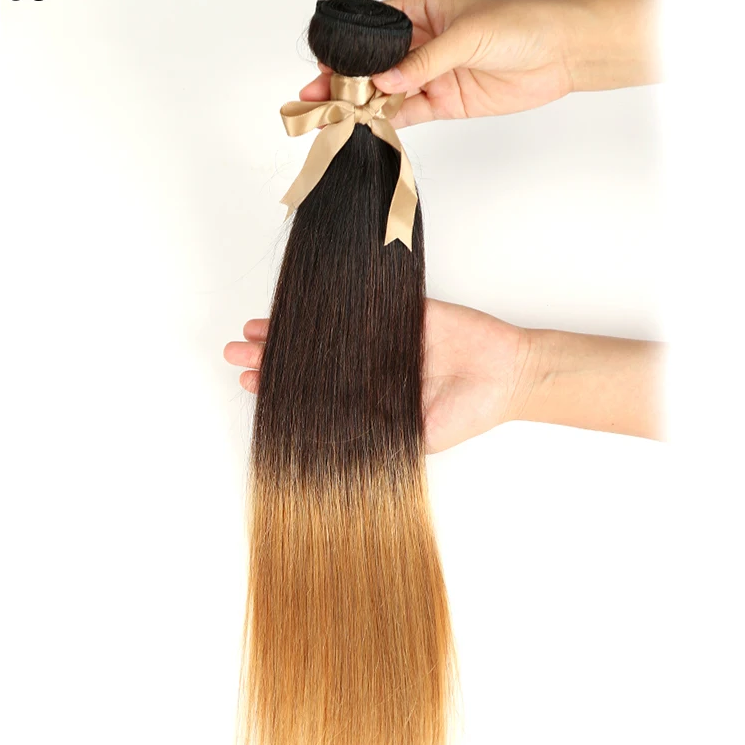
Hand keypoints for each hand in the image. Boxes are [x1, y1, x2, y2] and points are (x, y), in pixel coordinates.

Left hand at [224, 298, 536, 453]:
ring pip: (325, 332)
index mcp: (370, 398)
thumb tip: (322, 440)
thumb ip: (376, 432)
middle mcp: (369, 367)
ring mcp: (382, 338)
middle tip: (236, 352)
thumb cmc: (467, 412)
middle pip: (310, 360)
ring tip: (253, 329)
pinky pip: (360, 306)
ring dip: (288, 330)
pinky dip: (330, 305)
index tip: (251, 383)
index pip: (314, 393)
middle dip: (271, 356)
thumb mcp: (416, 436)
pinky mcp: (400, 311)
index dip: (281, 388)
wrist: (508, 375)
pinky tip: (301, 305)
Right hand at [298, 0, 660, 128]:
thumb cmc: (520, 27)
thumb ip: (424, 62)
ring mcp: (432, 75)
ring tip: (333, 115)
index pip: (375, 28)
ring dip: (361, 104)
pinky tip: (366, 125)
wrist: (559, 55)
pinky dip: (388, 120)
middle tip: (316, 95)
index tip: (324, 61)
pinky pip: (409, 113)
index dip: (347, 46)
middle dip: (345, 79)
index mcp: (423, 11)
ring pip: (387, 91)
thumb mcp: (466, 36)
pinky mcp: (445, 102)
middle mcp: (422, 43)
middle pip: (374, 64)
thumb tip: (385, 83)